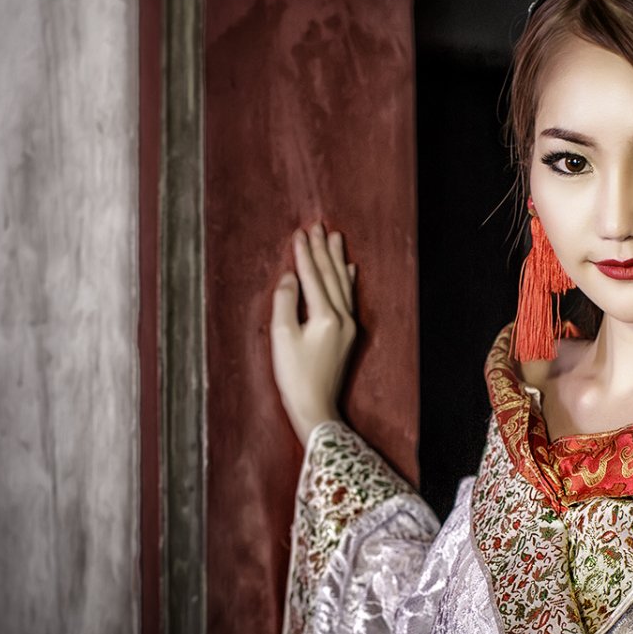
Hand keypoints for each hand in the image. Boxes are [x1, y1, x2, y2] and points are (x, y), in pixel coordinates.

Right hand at [269, 219, 357, 446]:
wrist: (316, 408)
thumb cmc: (295, 376)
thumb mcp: (282, 337)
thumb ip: (285, 302)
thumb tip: (291, 276)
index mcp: (325, 316)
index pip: (313, 276)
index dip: (304, 254)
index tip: (299, 233)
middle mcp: (343, 317)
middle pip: (331, 275)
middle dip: (323, 250)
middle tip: (318, 226)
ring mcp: (349, 326)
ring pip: (343, 284)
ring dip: (338, 259)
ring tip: (335, 237)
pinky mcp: (350, 335)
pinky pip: (350, 298)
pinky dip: (348, 280)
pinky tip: (350, 269)